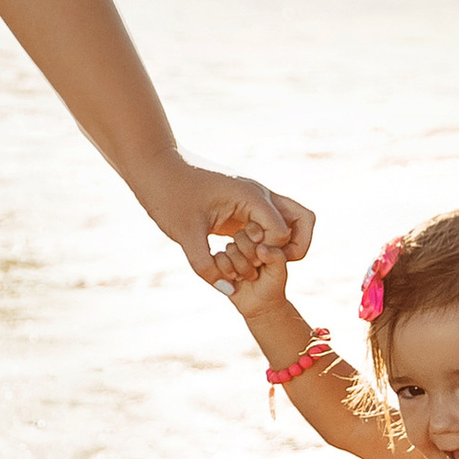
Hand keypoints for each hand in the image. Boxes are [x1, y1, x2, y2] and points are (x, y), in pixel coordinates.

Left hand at [136, 156, 313, 289]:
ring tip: (255, 259)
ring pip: (289, 222)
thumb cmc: (168, 194)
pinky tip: (242, 253)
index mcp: (251, 196)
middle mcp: (259, 195)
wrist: (155, 166)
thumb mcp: (184, 233)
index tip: (243, 258)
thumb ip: (205, 265)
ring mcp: (253, 200)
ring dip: (281, 244)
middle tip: (267, 262)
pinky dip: (265, 242)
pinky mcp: (243, 208)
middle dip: (295, 247)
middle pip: (303, 220)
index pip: (282, 233)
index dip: (268, 254)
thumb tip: (228, 292)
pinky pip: (269, 226)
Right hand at [220, 229, 293, 319]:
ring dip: (238, 265)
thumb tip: (260, 248)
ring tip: (245, 277)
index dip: (256, 247)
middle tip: (255, 272)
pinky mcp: (222, 262)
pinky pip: (218, 258)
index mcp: (262, 239)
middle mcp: (247, 242)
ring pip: (229, 247)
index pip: (254, 228)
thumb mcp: (279, 271)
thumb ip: (276, 257)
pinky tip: (234, 279)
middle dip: (248, 257)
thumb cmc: (272, 286)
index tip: (263, 262)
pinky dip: (227, 269)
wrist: (259, 304)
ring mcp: (233, 252)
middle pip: (239, 236)